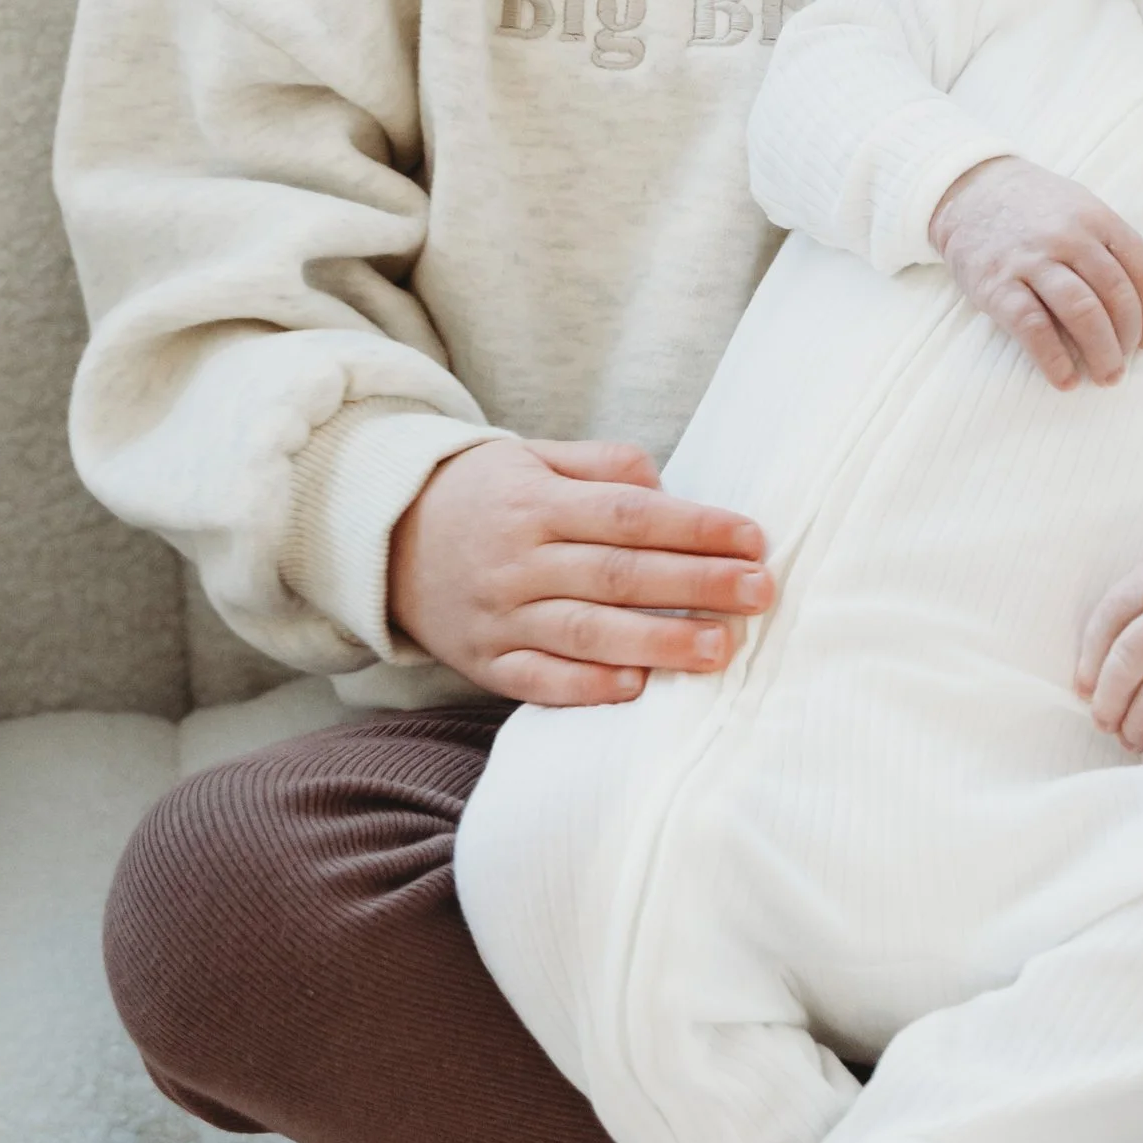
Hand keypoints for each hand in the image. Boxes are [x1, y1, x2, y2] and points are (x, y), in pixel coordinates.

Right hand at [386, 435, 772, 704]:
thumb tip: (669, 490)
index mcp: (536, 503)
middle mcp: (518, 560)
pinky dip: (589, 686)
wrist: (382, 540)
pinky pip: (541, 681)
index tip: (753, 539)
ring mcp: (499, 616)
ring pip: (587, 632)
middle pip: (619, 574)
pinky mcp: (485, 663)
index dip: (695, 527)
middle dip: (696, 584)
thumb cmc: (481, 495)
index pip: (629, 515)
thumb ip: (603, 466)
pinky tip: (640, 686)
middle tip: (759, 593)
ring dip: (658, 642)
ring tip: (719, 648)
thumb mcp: (532, 456)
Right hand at [929, 154, 1142, 388]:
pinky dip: (1054, 360)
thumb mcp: (1079, 207)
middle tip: (1125, 365)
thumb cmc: (1034, 208)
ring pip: (1083, 313)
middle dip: (1128, 339)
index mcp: (1096, 218)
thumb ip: (1112, 244)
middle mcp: (1069, 237)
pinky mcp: (997, 285)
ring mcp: (1032, 260)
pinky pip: (1034, 328)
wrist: (969, 191)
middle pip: (1116, 296)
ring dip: (1101, 353)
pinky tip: (1065, 380)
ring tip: (1106, 377)